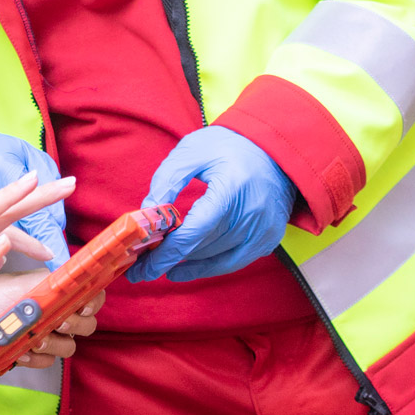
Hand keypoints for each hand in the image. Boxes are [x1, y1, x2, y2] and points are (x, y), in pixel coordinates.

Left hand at [0, 276, 105, 368]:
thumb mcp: (21, 286)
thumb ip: (53, 285)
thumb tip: (79, 282)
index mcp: (52, 291)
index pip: (89, 295)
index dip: (93, 301)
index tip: (83, 305)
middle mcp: (51, 312)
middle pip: (86, 324)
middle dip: (75, 324)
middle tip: (58, 322)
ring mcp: (40, 334)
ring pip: (68, 346)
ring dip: (54, 342)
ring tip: (34, 336)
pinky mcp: (27, 354)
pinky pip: (46, 362)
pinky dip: (35, 357)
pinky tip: (19, 350)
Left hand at [127, 126, 292, 283]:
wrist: (273, 148)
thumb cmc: (230, 146)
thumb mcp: (192, 151)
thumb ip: (167, 180)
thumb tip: (147, 213)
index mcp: (231, 189)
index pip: (194, 231)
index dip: (166, 253)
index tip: (142, 267)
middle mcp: (251, 214)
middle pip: (201, 247)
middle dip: (168, 257)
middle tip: (141, 263)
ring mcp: (263, 230)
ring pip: (214, 257)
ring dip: (186, 261)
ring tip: (159, 262)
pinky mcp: (268, 239)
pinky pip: (232, 262)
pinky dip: (207, 267)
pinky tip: (184, 268)